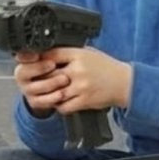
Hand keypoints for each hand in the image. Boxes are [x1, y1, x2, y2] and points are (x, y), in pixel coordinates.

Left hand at [13, 48, 131, 113]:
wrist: (124, 82)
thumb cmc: (105, 67)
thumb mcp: (89, 53)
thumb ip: (70, 54)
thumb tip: (48, 53)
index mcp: (79, 55)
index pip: (52, 55)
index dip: (40, 60)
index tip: (34, 63)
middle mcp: (79, 70)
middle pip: (50, 75)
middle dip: (43, 79)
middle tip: (39, 81)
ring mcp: (81, 86)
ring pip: (55, 92)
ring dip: (50, 94)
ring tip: (48, 93)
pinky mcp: (84, 100)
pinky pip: (64, 106)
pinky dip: (59, 105)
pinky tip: (60, 101)